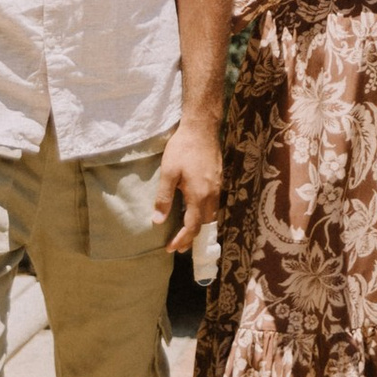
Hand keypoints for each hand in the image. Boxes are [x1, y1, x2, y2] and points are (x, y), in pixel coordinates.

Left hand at [151, 113, 222, 255]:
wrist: (202, 128)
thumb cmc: (183, 149)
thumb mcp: (168, 173)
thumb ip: (164, 198)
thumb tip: (158, 221)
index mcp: (199, 196)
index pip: (192, 226)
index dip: (182, 240)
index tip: (171, 248)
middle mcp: (212, 195)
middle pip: (204, 224)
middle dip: (192, 237)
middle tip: (178, 246)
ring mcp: (217, 187)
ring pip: (211, 215)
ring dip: (199, 227)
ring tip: (187, 233)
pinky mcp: (218, 179)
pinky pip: (213, 204)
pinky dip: (204, 214)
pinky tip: (195, 211)